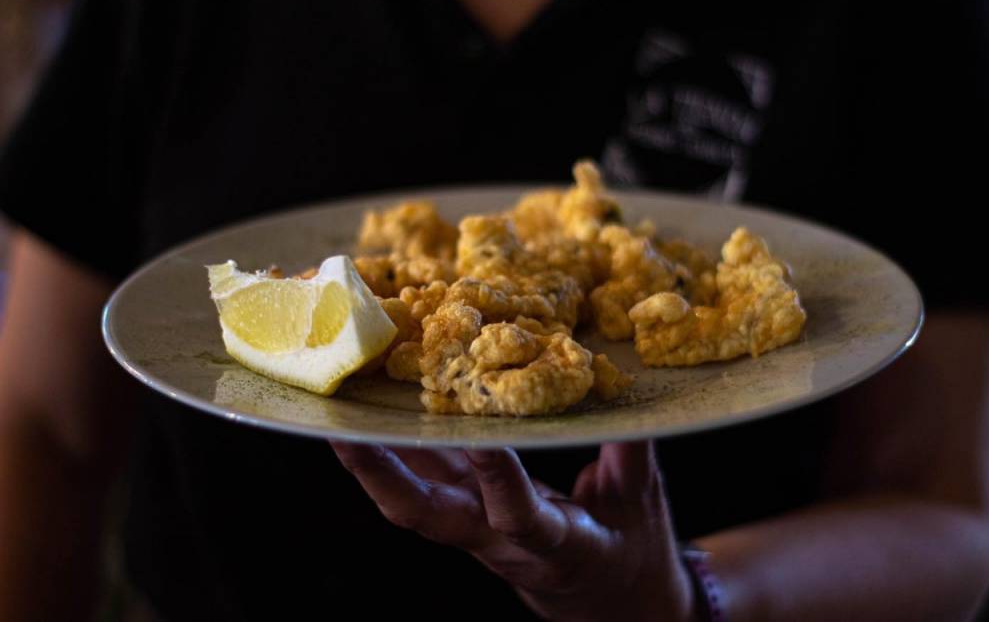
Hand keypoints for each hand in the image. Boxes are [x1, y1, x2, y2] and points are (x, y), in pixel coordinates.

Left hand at [331, 440, 694, 620]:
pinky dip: (395, 449)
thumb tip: (623, 394)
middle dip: (383, 476)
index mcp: (553, 546)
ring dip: (371, 462)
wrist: (604, 602)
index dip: (500, 478)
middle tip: (345, 431)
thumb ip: (632, 453)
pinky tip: (373, 412)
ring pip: (410, 502)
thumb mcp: (643, 505)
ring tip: (337, 412)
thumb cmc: (628, 553)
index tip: (483, 434)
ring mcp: (473, 529)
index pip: (519, 517)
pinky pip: (421, 482)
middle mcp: (497, 541)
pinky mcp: (463, 515)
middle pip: (426, 516)